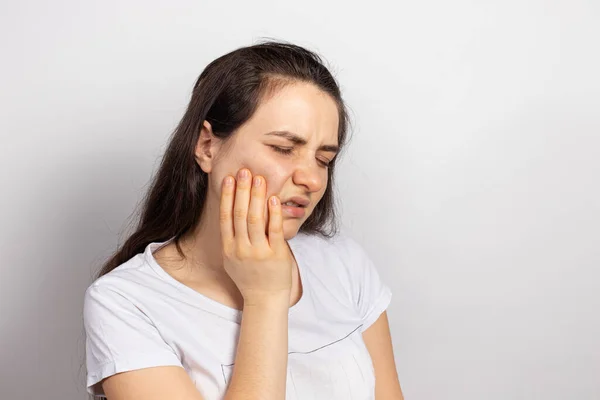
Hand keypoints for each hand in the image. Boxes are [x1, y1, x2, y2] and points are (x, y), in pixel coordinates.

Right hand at [219, 168, 293, 304]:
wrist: (265, 299)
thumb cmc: (249, 278)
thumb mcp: (232, 259)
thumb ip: (231, 238)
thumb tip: (228, 214)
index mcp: (229, 249)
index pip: (226, 217)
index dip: (227, 197)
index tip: (229, 179)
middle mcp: (241, 249)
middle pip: (240, 214)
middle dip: (242, 191)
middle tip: (244, 171)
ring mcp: (258, 252)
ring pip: (256, 219)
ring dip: (257, 196)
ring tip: (259, 179)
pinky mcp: (276, 254)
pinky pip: (274, 230)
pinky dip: (274, 213)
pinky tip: (274, 198)